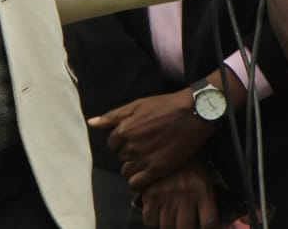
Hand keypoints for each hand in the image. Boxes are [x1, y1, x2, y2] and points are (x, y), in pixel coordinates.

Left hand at [88, 91, 212, 189]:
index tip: (139, 136)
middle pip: (121, 157)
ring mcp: (143, 159)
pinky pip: (136, 183)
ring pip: (127, 171)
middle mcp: (130, 146)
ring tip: (150, 157)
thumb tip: (91, 123)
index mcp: (124, 130)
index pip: (113, 143)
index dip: (124, 140)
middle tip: (148, 145)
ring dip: (135, 166)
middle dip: (131, 152)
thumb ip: (113, 116)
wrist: (195, 113)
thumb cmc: (167, 105)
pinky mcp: (157, 169)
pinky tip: (148, 173)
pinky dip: (139, 180)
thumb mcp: (139, 104)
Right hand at [134, 162, 218, 228]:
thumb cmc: (192, 163)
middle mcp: (186, 195)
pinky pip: (149, 220)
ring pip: (166, 226)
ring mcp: (167, 196)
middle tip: (186, 224)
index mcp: (203, 190)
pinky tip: (159, 215)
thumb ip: (208, 198)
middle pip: (185, 228)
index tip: (207, 228)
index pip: (209, 222)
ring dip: (170, 226)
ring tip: (173, 220)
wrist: (173, 142)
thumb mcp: (206, 176)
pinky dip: (153, 222)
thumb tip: (216, 219)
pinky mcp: (150, 195)